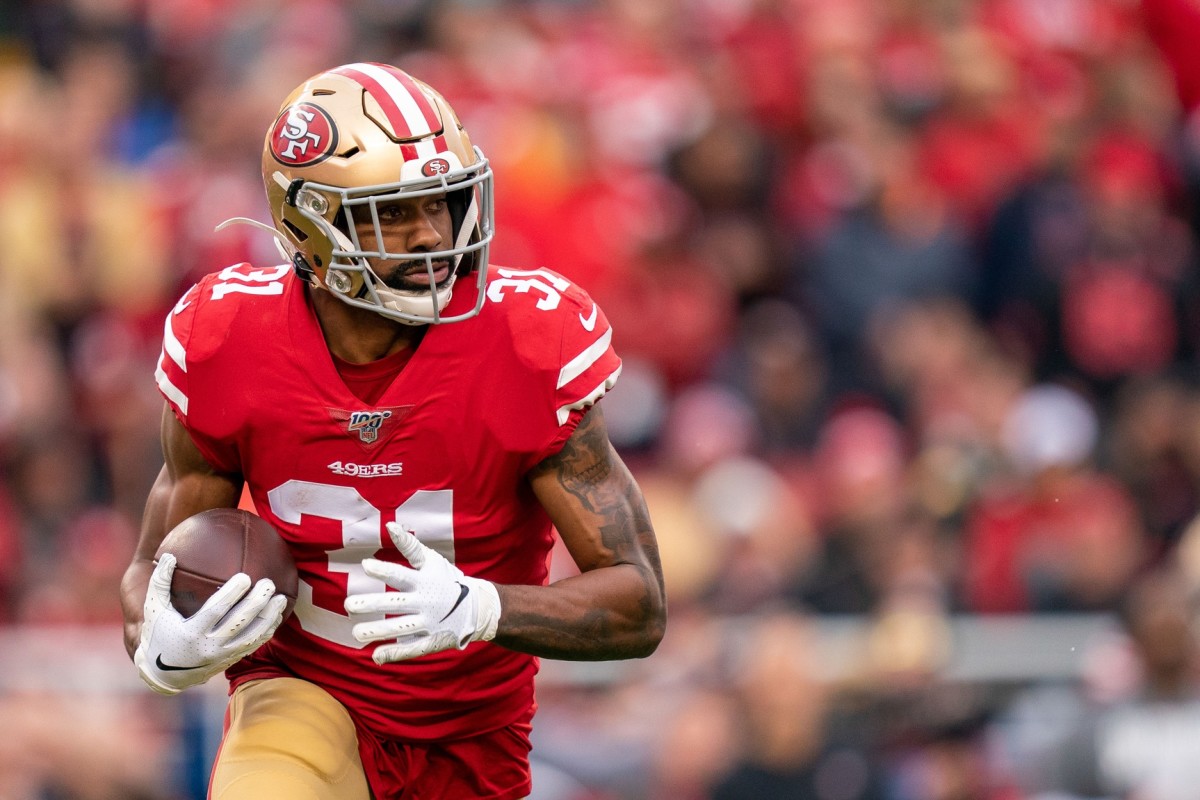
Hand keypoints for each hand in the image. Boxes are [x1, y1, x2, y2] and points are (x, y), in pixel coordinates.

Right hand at [133, 553, 286, 694]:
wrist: (162, 674)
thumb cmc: (158, 633)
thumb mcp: (154, 609)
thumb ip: (160, 582)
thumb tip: (168, 555)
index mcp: (191, 633)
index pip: (216, 612)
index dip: (232, 595)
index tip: (245, 577)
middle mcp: (209, 647)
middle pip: (239, 623)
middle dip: (256, 603)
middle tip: (268, 583)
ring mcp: (222, 656)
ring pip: (252, 636)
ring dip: (269, 617)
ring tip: (282, 598)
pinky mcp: (231, 660)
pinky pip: (254, 645)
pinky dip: (267, 630)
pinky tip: (277, 614)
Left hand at [345, 522, 500, 662]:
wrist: (477, 608)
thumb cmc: (447, 580)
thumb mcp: (431, 561)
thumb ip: (409, 546)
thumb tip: (389, 526)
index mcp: (424, 581)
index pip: (401, 574)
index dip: (383, 570)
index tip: (365, 565)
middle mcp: (425, 602)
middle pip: (395, 603)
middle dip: (372, 604)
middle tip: (349, 605)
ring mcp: (428, 623)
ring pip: (399, 628)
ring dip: (377, 631)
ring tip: (356, 633)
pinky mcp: (431, 640)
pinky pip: (412, 648)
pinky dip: (395, 653)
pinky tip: (376, 655)